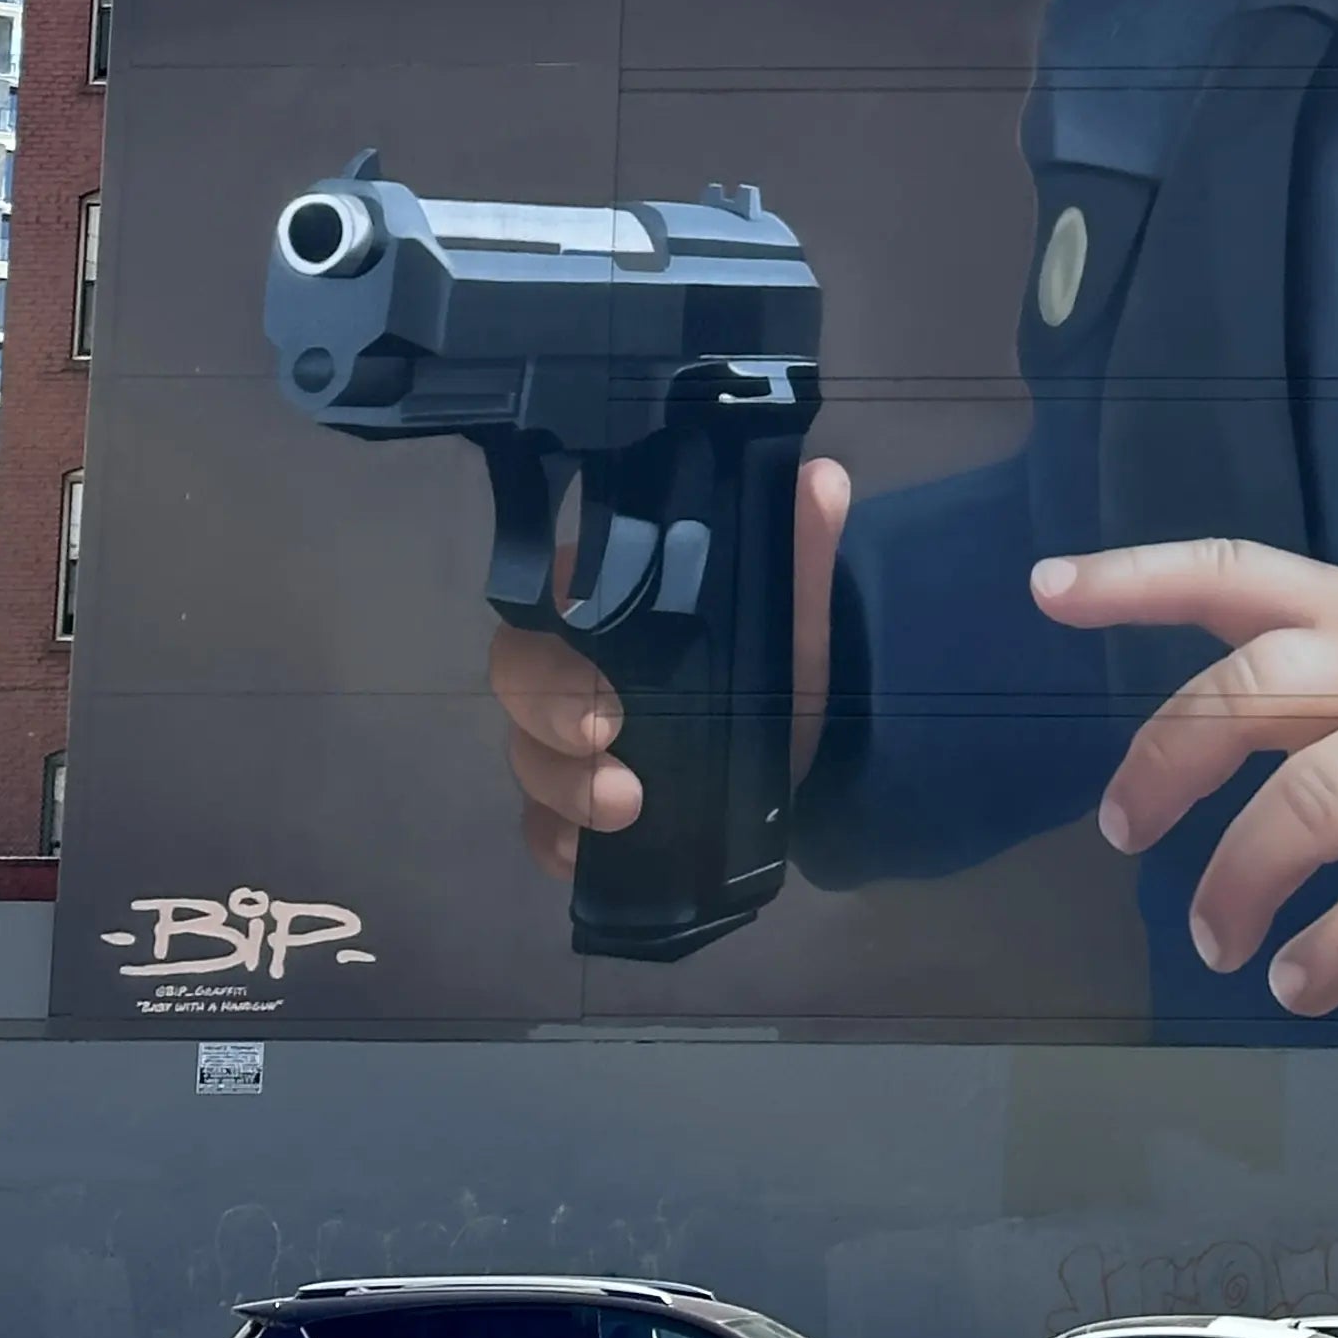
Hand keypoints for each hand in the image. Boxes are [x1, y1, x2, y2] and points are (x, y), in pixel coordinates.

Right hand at [490, 458, 850, 883]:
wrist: (802, 745)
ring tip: (626, 807)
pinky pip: (538, 828)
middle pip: (517, 682)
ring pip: (524, 758)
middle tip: (607, 742)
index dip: (555, 647)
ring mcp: (560, 740)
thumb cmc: (775, 659)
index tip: (607, 694)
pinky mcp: (569, 807)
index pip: (545, 606)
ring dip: (562, 788)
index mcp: (604, 603)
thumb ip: (802, 550)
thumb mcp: (795, 612)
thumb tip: (820, 479)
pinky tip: (585, 858)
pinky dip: (555, 844)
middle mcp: (567, 665)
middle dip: (550, 719)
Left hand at [1029, 539, 1337, 1014]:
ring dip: (1237, 881)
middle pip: (1257, 691)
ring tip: (1216, 940)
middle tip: (1120, 831)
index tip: (1044, 593)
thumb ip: (1336, 677)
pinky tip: (1301, 982)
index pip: (1243, 571)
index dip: (1138, 578)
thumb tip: (1198, 737)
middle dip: (1164, 762)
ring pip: (1313, 804)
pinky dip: (1328, 955)